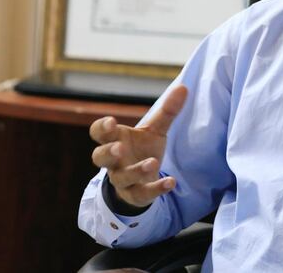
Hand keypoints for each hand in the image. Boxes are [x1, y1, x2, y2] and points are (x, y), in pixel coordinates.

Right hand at [89, 85, 187, 207]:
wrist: (142, 179)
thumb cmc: (142, 148)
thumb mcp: (154, 130)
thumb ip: (166, 111)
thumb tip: (184, 87)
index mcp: (114, 139)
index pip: (98, 133)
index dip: (102, 127)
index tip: (112, 121)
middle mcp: (114, 161)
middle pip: (99, 157)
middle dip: (108, 152)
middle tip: (120, 147)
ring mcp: (123, 179)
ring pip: (121, 178)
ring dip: (135, 171)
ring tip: (153, 162)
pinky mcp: (135, 195)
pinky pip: (142, 194)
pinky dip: (156, 189)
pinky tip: (171, 182)